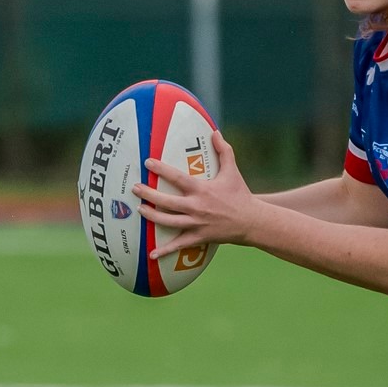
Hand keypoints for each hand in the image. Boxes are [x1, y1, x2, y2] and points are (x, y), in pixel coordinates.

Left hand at [134, 133, 263, 258]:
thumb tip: (215, 132)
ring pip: (168, 221)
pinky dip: (165, 250)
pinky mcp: (199, 237)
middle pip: (166, 202)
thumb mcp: (233, 171)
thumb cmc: (241, 195)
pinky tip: (152, 254)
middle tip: (135, 188)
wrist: (252, 221)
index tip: (147, 163)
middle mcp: (196, 207)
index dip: (161, 169)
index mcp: (202, 190)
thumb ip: (223, 150)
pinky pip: (179, 245)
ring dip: (151, 216)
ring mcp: (196, 223)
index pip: (177, 178)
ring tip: (140, 209)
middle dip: (148, 195)